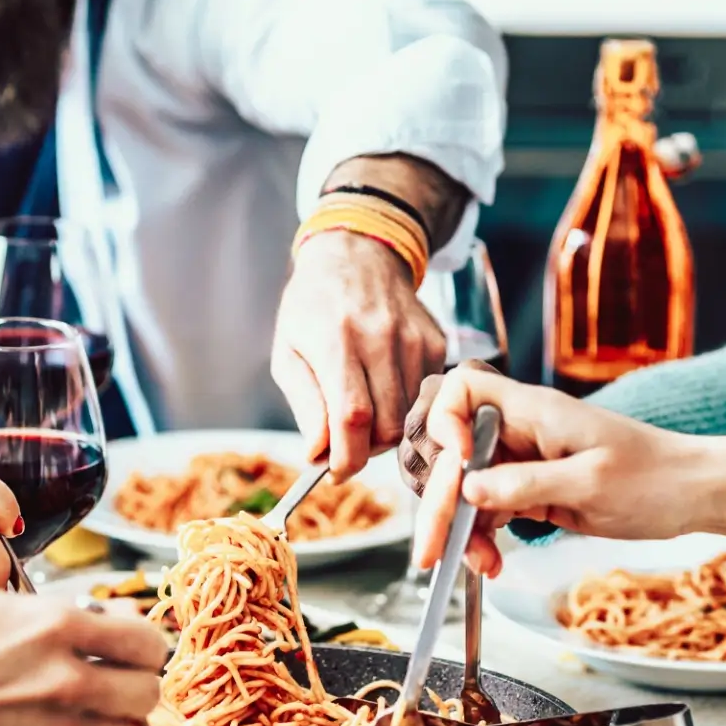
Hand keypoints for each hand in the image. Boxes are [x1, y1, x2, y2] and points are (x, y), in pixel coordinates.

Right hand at [0, 586, 166, 725]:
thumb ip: (48, 612)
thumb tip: (95, 623)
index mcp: (54, 627)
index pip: (146, 640)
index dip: (146, 643)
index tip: (132, 643)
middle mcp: (61, 680)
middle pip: (146, 692)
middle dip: (138, 684)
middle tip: (119, 677)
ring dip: (115, 721)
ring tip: (93, 708)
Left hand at [271, 231, 445, 479]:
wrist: (358, 254)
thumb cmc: (313, 306)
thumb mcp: (288, 352)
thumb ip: (305, 405)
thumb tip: (318, 453)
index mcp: (337, 340)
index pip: (352, 416)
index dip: (347, 457)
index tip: (336, 472)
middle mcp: (381, 338)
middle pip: (387, 425)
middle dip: (367, 449)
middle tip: (348, 443)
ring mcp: (414, 340)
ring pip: (412, 416)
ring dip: (387, 431)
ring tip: (365, 415)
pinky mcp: (436, 342)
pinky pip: (425, 396)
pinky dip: (406, 407)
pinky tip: (385, 388)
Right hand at [412, 366, 712, 575]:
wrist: (691, 493)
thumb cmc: (653, 477)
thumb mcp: (589, 483)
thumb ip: (526, 484)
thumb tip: (467, 488)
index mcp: (533, 409)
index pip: (461, 390)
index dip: (444, 421)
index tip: (455, 462)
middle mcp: (519, 430)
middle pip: (450, 450)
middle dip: (438, 499)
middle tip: (434, 550)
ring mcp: (522, 460)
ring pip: (464, 488)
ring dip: (460, 528)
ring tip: (480, 565)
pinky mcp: (530, 490)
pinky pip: (488, 510)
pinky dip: (482, 538)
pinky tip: (491, 563)